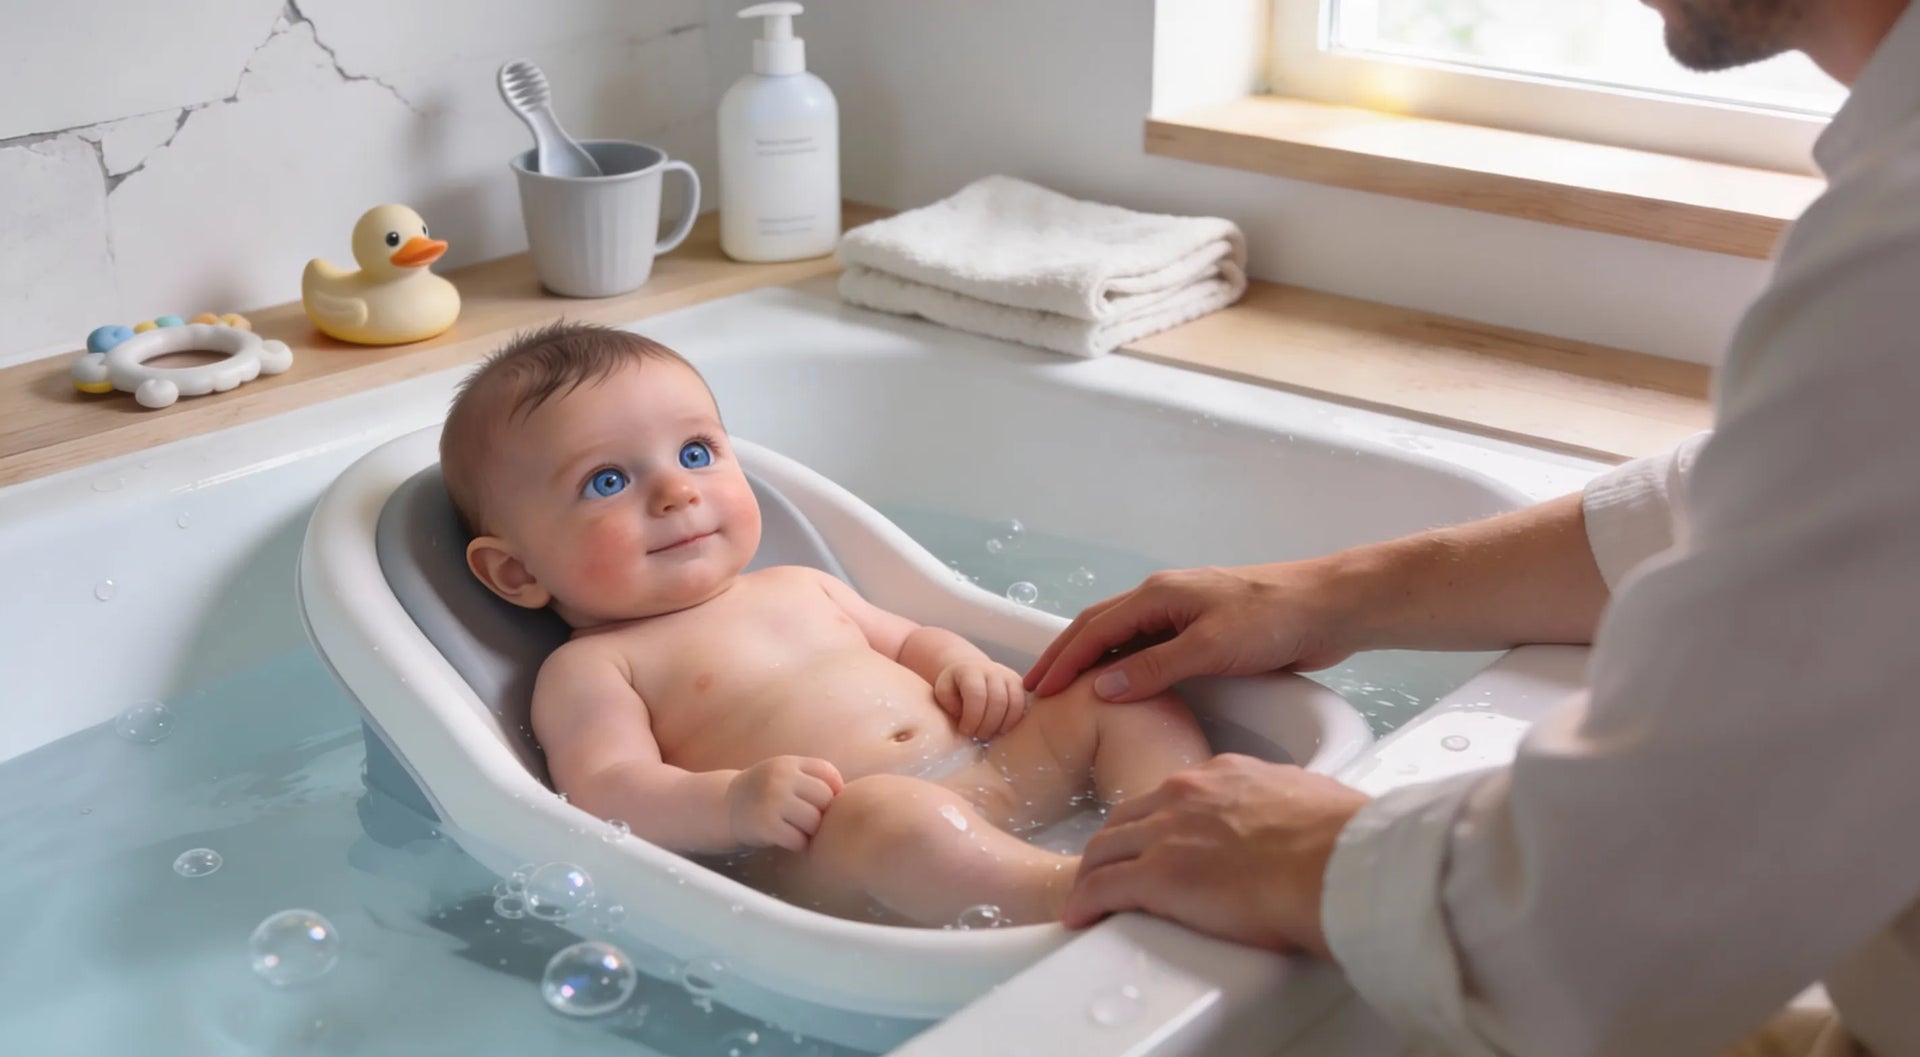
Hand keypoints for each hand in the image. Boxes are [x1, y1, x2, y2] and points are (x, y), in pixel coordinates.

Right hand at [727, 756, 844, 851]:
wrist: (723, 807)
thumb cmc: (764, 794)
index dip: (833, 792)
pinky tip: (787, 840)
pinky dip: (797, 844)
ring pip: (814, 821)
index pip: (829, 774)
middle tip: (808, 821)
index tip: (822, 804)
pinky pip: (798, 840)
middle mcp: (781, 777)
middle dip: (821, 814)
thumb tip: (853, 799)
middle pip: (825, 799)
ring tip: (796, 830)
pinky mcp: (764, 824)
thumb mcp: (784, 775)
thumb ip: (811, 780)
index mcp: (790, 763)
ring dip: (810, 832)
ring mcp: (772, 800)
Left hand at [934, 659, 1029, 737]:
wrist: (971, 671)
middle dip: (988, 725)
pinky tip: (1001, 729)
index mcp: (971, 671)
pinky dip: (1014, 722)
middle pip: (998, 701)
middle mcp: (993, 670)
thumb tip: (963, 714)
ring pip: (1015, 704)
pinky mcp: (1021, 686)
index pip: (976, 695)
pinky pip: (1023, 706)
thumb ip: (948, 702)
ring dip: (1002, 725)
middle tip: (978, 736)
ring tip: (990, 734)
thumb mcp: (943, 691)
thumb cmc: (955, 687)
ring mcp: (1010, 677)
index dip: (972, 717)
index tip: (965, 730)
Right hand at [1025, 563, 1357, 701]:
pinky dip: (1124, 663)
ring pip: (1123, 636)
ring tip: (1068, 688)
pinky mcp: (1205, 630)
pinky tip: (1121, 684)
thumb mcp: (1210, 647)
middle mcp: (1165, 599)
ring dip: (1092, 660)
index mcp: (1158, 595)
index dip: (1063, 660)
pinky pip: (1149, 646)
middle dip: (1065, 657)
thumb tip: (1101, 687)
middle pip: (1099, 628)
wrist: (1330, 607)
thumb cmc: (1274, 618)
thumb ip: (1154, 668)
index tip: (1037, 690)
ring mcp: (1184, 613)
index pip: (1094, 629)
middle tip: (1036, 689)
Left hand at [1062, 754, 1368, 957]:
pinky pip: (1102, 887)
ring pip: (1105, 849)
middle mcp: (1186, 796)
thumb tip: (1299, 825)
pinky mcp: (1158, 877)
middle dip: (1114, 843)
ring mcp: (1166, 834)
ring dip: (1091, 873)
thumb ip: (1287, 808)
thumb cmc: (1341, 839)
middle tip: (1109, 867)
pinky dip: (1084, 902)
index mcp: (1224, 776)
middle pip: (1127, 818)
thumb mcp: (1309, 801)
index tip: (1156, 839)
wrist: (1337, 862)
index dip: (1157, 821)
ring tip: (1086, 895)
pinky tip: (1079, 916)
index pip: (1172, 795)